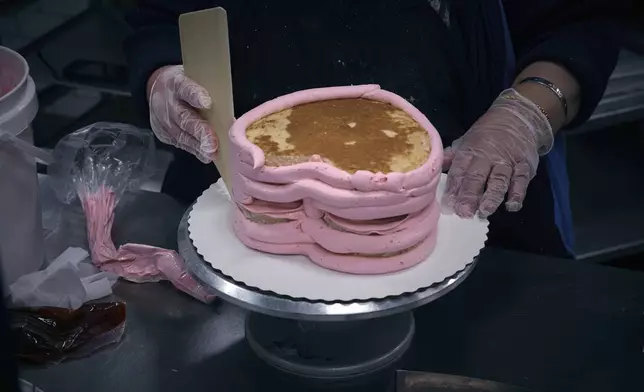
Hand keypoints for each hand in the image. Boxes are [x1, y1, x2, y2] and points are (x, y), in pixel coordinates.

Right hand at [147, 65, 216, 162]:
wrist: (157, 90)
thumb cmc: (185, 87)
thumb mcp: (194, 81)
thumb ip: (207, 91)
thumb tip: (227, 109)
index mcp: (176, 83)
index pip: (185, 88)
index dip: (195, 95)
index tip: (207, 102)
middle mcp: (167, 102)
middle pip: (183, 117)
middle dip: (199, 131)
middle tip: (213, 142)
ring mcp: (162, 119)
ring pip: (180, 134)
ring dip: (198, 145)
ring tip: (211, 152)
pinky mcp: (162, 132)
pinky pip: (178, 142)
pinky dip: (193, 149)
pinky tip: (204, 154)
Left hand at [443, 88, 553, 217]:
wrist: (517, 118)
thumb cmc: (485, 136)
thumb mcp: (465, 141)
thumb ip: (451, 157)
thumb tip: (432, 170)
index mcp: (470, 151)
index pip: (459, 170)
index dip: (453, 188)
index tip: (447, 204)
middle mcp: (488, 157)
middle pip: (477, 177)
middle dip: (469, 195)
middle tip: (464, 213)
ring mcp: (507, 162)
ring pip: (499, 180)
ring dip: (492, 197)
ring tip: (484, 212)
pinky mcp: (525, 166)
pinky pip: (521, 180)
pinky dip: (517, 193)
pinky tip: (511, 206)